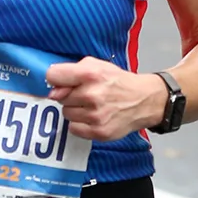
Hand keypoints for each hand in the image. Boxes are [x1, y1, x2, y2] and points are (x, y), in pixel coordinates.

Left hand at [46, 57, 163, 139]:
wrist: (144, 100)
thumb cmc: (118, 82)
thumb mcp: (97, 66)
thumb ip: (72, 72)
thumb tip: (53, 91)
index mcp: (91, 74)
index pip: (53, 76)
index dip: (56, 79)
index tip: (62, 81)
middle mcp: (92, 95)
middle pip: (59, 97)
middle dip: (69, 95)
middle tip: (86, 94)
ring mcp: (96, 115)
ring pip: (66, 113)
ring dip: (75, 110)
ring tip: (91, 106)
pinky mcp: (99, 132)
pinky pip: (73, 128)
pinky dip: (80, 124)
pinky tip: (93, 118)